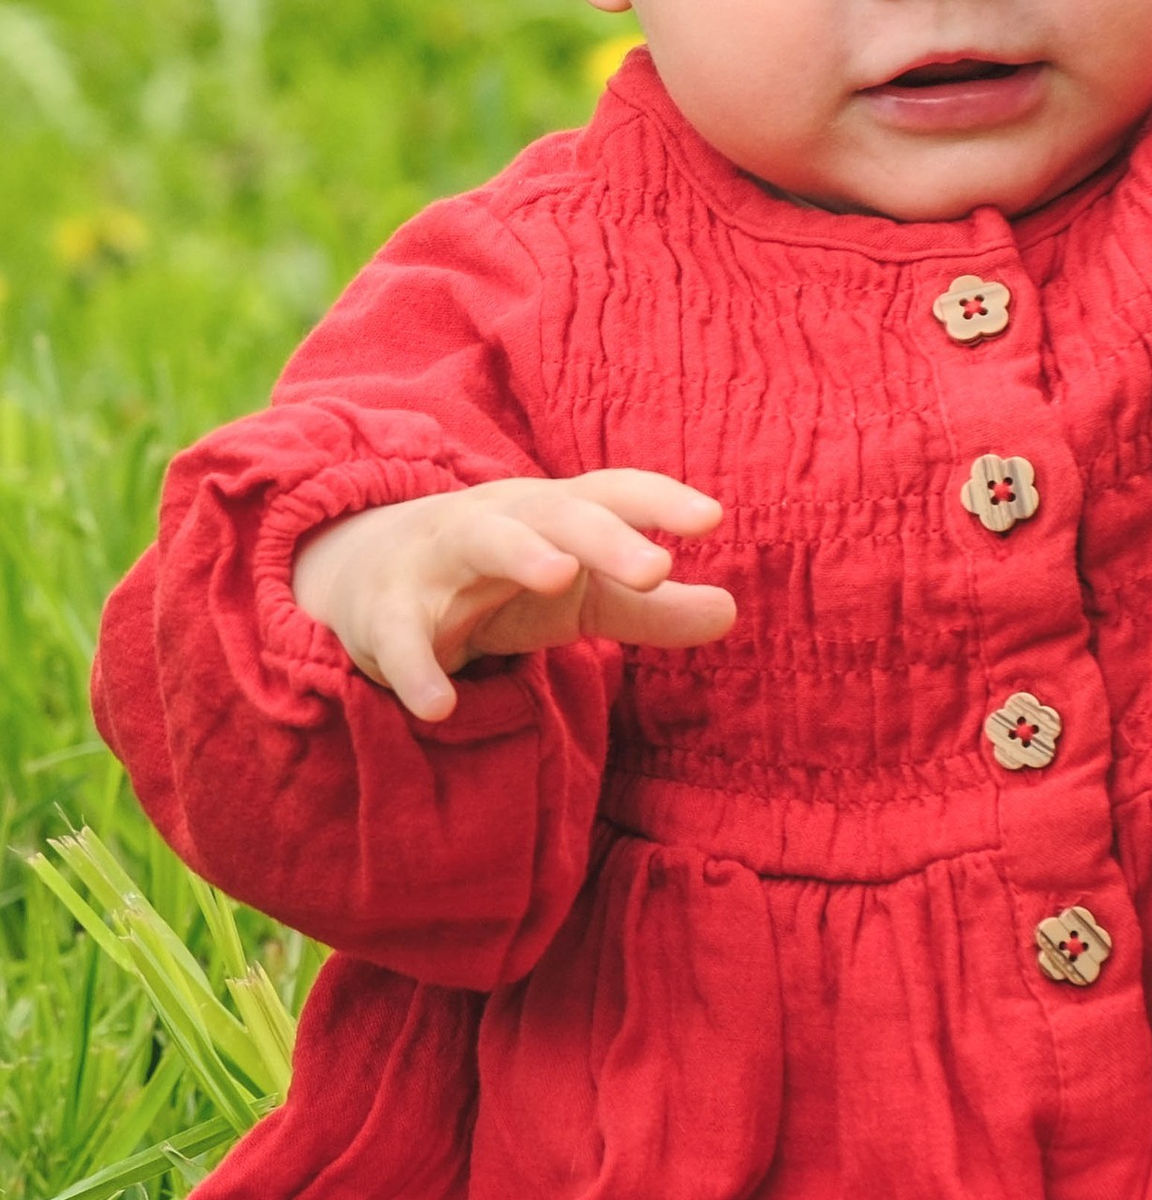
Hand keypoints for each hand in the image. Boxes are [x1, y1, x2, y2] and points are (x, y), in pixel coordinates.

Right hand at [290, 468, 736, 722]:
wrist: (372, 577)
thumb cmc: (503, 582)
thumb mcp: (580, 596)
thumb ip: (650, 606)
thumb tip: (731, 611)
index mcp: (554, 515)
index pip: (611, 493)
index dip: (658, 500)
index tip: (712, 519)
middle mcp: (501, 521)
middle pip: (557, 514)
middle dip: (603, 535)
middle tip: (655, 566)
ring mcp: (440, 561)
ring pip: (480, 540)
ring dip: (519, 553)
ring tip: (559, 576)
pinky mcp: (388, 613)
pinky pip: (400, 637)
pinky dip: (417, 669)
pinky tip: (441, 705)